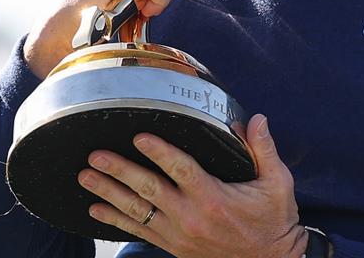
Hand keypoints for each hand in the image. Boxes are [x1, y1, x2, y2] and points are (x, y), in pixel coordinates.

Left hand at [79, 114, 306, 257]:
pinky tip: (95, 211)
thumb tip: (256, 119)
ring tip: (86, 177)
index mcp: (214, 197)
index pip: (181, 169)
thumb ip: (264, 149)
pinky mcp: (173, 245)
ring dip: (109, 193)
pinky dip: (115, 221)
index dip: (159, 151)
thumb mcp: (278, 184)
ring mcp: (179, 234)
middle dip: (119, 171)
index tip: (139, 136)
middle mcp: (191, 216)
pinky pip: (140, 231)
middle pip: (148, 189)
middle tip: (96, 155)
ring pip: (137, 211)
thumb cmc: (274, 221)